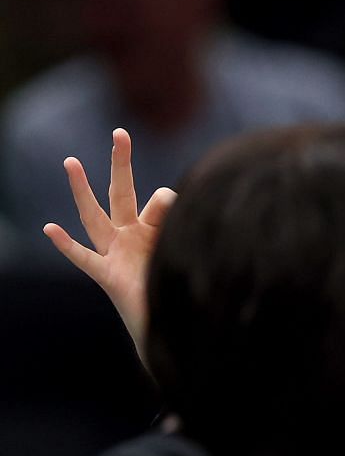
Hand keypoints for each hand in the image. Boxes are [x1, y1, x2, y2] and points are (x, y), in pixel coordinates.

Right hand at [42, 128, 173, 355]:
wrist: (168, 324)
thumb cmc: (175, 286)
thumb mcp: (183, 250)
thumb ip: (179, 223)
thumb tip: (171, 196)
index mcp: (149, 230)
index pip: (160, 201)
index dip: (173, 202)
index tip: (184, 209)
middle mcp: (129, 237)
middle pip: (122, 193)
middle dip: (121, 163)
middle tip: (120, 132)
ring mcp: (115, 254)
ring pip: (94, 216)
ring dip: (82, 190)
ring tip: (71, 161)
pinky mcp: (109, 277)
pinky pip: (84, 258)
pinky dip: (66, 245)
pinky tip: (50, 229)